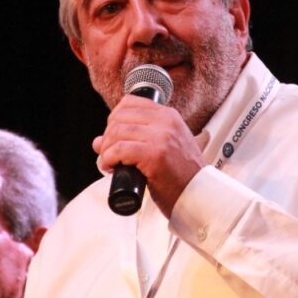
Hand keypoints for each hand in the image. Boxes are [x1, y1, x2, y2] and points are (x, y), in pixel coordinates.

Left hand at [93, 94, 205, 216]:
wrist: (198, 194)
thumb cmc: (180, 176)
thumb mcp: (163, 147)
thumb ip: (136, 139)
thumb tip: (98, 141)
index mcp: (169, 116)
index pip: (130, 102)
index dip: (114, 118)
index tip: (113, 135)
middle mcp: (166, 122)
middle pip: (120, 117)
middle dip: (107, 135)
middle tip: (108, 153)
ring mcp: (161, 137)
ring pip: (117, 132)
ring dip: (106, 149)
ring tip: (109, 162)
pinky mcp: (155, 155)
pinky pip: (119, 149)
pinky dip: (108, 159)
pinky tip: (110, 168)